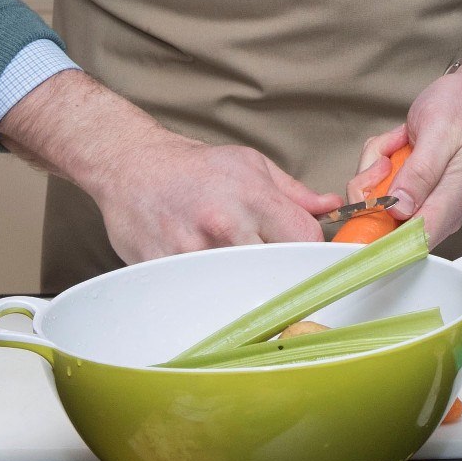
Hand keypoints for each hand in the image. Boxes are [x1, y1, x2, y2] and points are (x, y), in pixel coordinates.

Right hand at [0, 70, 341, 261]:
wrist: (131, 166)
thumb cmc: (193, 167)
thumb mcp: (250, 165)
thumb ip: (293, 192)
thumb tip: (330, 207)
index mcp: (252, 196)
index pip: (304, 239)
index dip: (311, 252)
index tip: (308, 258)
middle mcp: (223, 224)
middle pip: (275, 269)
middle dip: (281, 274)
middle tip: (277, 275)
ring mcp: (192, 251)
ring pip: (238, 288)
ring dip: (245, 288)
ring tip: (239, 275)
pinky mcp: (164, 271)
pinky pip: (200, 295)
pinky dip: (209, 294)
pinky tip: (207, 280)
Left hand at [353, 59, 461, 246]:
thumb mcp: (440, 134)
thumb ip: (421, 173)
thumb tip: (399, 209)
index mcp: (447, 207)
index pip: (408, 243)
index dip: (377, 234)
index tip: (364, 203)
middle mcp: (433, 211)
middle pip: (381, 223)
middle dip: (370, 186)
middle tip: (387, 156)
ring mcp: (418, 200)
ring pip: (373, 200)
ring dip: (375, 167)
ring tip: (399, 142)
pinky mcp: (407, 189)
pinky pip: (376, 184)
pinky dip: (378, 160)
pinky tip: (398, 143)